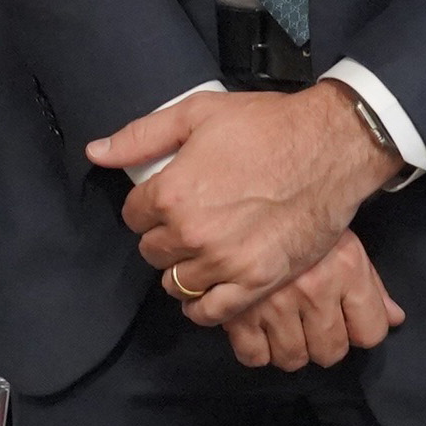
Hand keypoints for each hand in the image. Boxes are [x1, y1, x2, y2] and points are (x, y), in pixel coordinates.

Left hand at [96, 82, 401, 324]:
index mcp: (171, 193)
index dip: (148, 206)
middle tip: (188, 222)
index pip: (133, 216)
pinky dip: (203, 305)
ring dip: (183, 268)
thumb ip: (141, 136)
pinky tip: (209, 287)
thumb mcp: (198, 113)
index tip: (167, 199)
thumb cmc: (266, 125)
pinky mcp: (257, 281)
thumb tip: (96, 152)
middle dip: (164, 237)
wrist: (330, 147)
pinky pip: (211, 312)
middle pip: (152, 252)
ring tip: (202, 251)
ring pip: (177, 283)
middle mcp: (192, 234)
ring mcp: (225, 262)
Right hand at [206, 230, 404, 369]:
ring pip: (293, 359)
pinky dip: (256, 350)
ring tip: (285, 323)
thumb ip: (372, 286)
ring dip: (291, 348)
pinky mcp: (236, 311)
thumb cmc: (298, 220)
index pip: (370, 332)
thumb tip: (395, 319)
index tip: (348, 321)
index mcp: (345, 269)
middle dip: (325, 342)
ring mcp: (273, 303)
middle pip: (331, 352)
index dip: (360, 330)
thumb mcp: (343, 242)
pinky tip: (258, 328)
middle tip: (312, 321)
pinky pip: (254, 356)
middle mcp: (313, 289)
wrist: (243, 192)